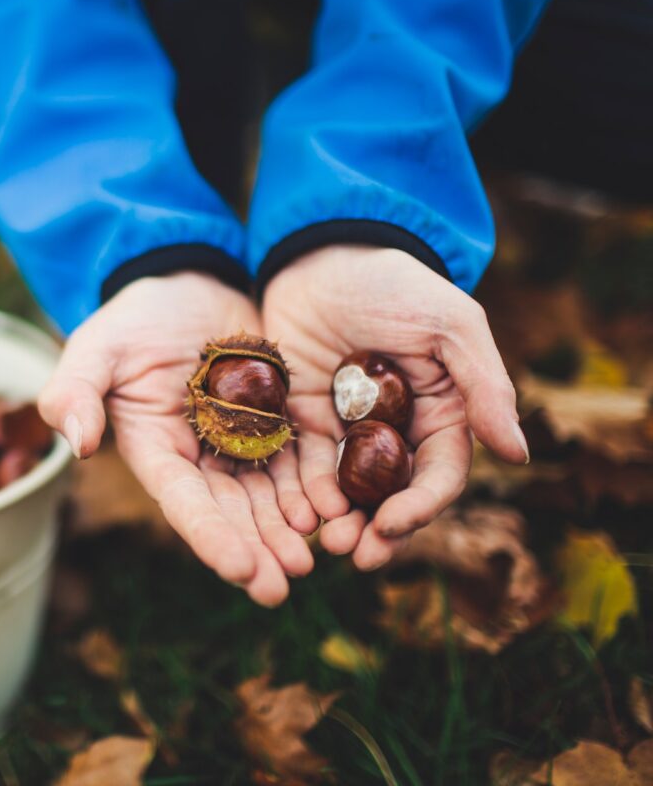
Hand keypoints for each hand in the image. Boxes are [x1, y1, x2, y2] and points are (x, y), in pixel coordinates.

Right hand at [39, 272, 316, 605]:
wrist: (187, 281)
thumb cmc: (133, 318)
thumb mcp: (96, 347)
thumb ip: (75, 391)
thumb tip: (77, 443)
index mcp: (157, 450)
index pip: (183, 502)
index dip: (211, 536)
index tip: (241, 570)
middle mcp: (201, 458)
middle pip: (231, 512)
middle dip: (256, 550)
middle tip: (283, 586)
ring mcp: (242, 441)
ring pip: (269, 495)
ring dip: (289, 531)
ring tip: (316, 559)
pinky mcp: (278, 420)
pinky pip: (300, 459)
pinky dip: (316, 486)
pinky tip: (337, 510)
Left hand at [261, 245, 528, 570]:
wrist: (321, 254)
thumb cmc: (394, 284)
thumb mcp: (448, 325)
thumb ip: (484, 386)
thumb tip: (518, 454)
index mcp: (441, 413)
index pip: (438, 475)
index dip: (420, 506)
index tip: (393, 525)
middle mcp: (396, 431)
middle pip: (391, 496)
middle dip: (377, 530)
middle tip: (355, 556)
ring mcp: (347, 429)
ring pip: (346, 492)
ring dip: (338, 522)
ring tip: (323, 545)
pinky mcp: (303, 421)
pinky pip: (303, 466)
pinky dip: (300, 494)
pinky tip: (293, 515)